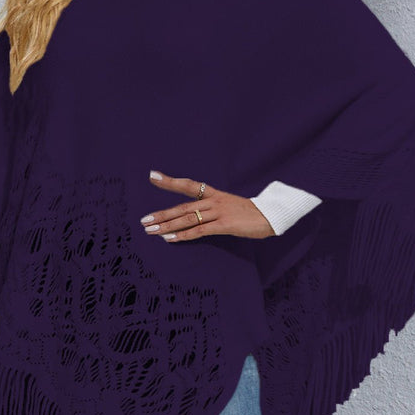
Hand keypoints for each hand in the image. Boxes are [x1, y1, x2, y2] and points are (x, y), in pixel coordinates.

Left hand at [141, 170, 275, 241]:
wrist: (271, 216)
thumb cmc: (249, 214)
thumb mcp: (228, 206)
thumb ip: (211, 210)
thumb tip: (193, 218)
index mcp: (214, 194)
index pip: (188, 185)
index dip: (170, 181)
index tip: (152, 175)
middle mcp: (213, 201)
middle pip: (182, 206)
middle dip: (161, 214)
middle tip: (144, 220)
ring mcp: (218, 212)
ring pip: (187, 218)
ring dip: (167, 226)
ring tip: (151, 230)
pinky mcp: (224, 225)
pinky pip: (199, 231)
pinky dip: (183, 235)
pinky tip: (170, 239)